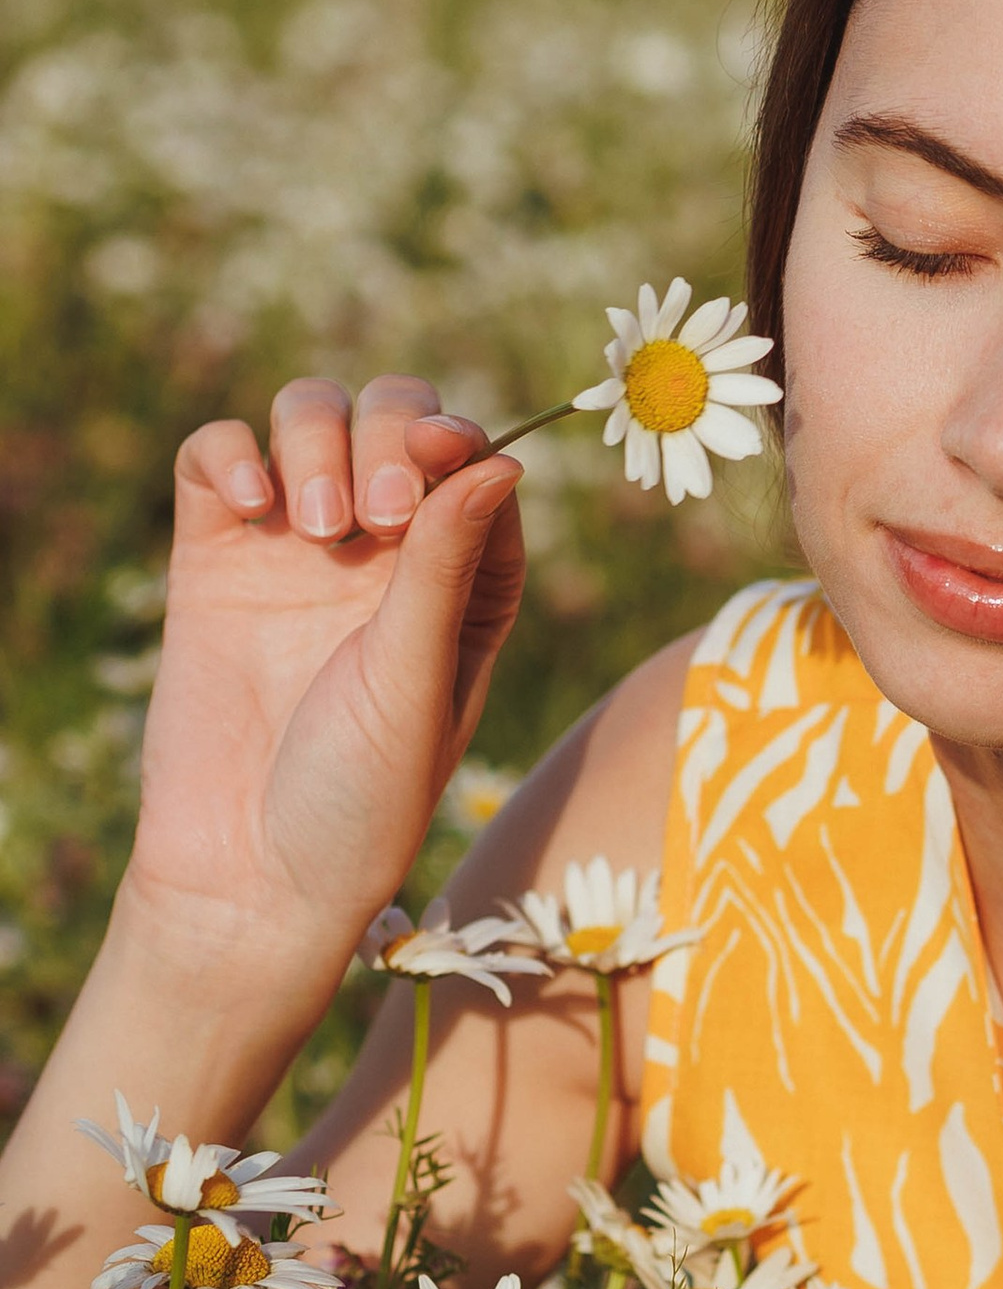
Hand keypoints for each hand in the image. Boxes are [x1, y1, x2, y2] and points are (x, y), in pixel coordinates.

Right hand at [117, 373, 527, 996]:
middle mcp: (389, 550)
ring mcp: (299, 545)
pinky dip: (231, 450)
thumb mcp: (418, 679)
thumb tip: (502, 461)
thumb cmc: (363, 794)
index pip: (476, 461)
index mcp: (467, 579)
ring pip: (311, 417)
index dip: (458, 441)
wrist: (248, 871)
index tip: (435, 456)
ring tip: (316, 522)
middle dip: (388, 434)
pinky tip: (249, 504)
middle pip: (396, 418)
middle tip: (373, 519)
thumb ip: (447, 568)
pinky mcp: (215, 554)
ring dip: (314, 438)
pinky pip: (218, 455)